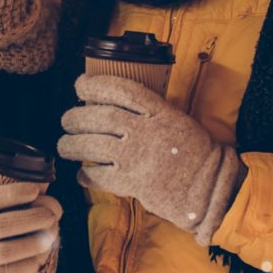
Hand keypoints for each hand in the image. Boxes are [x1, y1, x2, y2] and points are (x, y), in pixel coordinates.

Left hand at [56, 74, 245, 245]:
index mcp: (160, 111)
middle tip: (66, 119)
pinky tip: (81, 174)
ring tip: (64, 145)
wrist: (209, 188)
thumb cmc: (193, 152)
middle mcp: (146, 131)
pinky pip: (101, 176)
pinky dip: (87, 174)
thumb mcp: (176, 119)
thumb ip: (148, 111)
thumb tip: (110, 103)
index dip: (96, 84)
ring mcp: (138, 157)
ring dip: (72, 144)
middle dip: (76, 116)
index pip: (121, 90)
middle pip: (101, 117)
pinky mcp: (134, 183)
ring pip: (94, 145)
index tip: (79, 85)